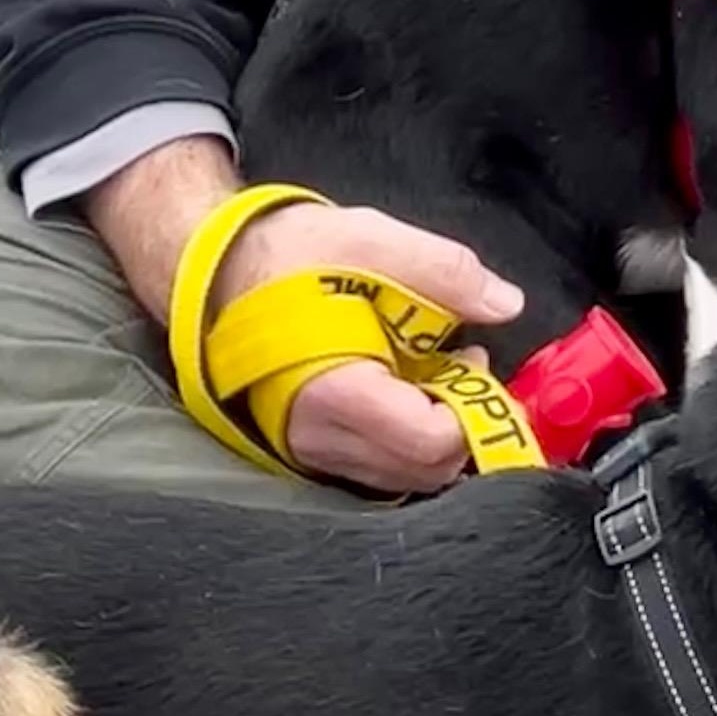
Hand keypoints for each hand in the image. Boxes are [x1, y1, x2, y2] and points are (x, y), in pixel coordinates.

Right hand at [84, 138, 524, 493]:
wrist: (210, 270)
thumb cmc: (286, 255)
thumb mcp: (370, 238)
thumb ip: (443, 271)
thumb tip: (506, 303)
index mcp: (337, 392)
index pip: (429, 442)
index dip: (472, 411)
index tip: (475, 361)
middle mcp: (320, 438)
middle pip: (423, 471)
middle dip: (460, 423)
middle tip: (464, 364)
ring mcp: (310, 450)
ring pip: (400, 476)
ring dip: (436, 432)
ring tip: (435, 370)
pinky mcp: (307, 449)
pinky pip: (374, 467)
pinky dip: (404, 438)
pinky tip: (403, 387)